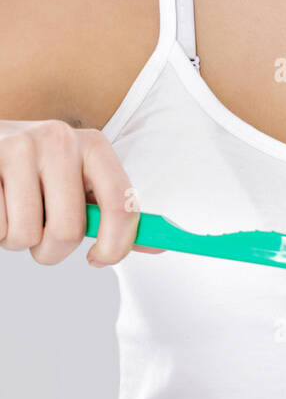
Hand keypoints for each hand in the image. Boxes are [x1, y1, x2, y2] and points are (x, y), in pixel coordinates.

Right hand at [0, 118, 149, 265]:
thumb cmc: (36, 172)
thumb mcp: (78, 180)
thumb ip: (112, 212)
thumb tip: (159, 243)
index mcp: (92, 144)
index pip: (121, 203)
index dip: (116, 244)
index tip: (100, 259)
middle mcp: (58, 139)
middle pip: (68, 231)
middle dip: (52, 250)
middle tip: (41, 235)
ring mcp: (18, 148)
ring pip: (25, 236)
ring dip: (17, 240)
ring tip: (13, 212)